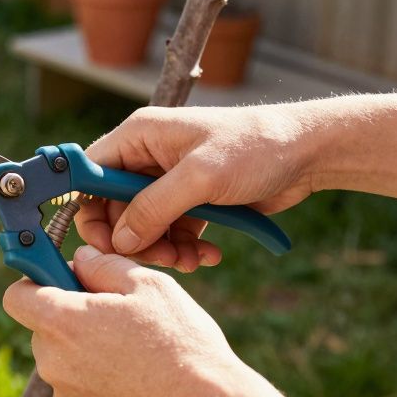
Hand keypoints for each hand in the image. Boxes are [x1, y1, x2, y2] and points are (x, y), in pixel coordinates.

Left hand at [3, 246, 253, 396]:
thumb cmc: (182, 344)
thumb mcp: (148, 285)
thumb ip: (103, 265)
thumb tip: (79, 260)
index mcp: (62, 322)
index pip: (16, 296)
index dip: (35, 283)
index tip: (60, 282)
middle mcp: (53, 364)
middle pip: (44, 331)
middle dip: (71, 321)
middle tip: (117, 319)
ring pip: (64, 365)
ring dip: (86, 357)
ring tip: (136, 358)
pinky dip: (99, 390)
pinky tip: (138, 388)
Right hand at [76, 104, 315, 270]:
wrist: (307, 154)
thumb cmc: (255, 147)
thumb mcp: (200, 177)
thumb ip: (154, 207)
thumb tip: (120, 240)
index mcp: (140, 136)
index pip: (91, 173)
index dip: (89, 209)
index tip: (102, 242)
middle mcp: (147, 158)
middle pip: (114, 208)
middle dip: (133, 238)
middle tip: (158, 258)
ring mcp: (169, 182)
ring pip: (142, 227)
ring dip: (161, 250)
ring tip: (188, 260)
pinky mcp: (191, 202)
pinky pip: (171, 234)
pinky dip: (184, 249)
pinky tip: (207, 255)